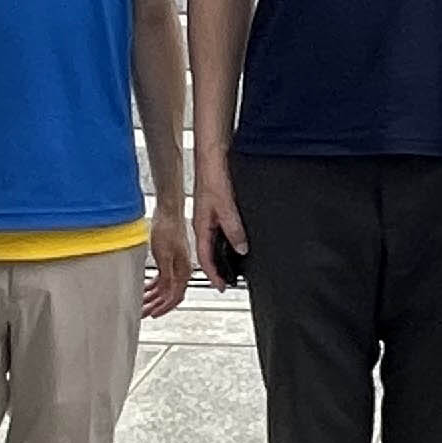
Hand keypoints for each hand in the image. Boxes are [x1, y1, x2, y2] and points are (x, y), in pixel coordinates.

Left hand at [143, 208, 195, 320]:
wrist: (167, 212)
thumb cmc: (168, 228)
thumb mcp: (164, 255)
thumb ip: (166, 275)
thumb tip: (166, 292)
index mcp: (183, 270)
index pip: (175, 296)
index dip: (164, 308)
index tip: (153, 314)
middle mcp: (181, 270)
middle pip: (169, 295)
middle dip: (155, 305)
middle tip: (143, 312)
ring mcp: (175, 265)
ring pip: (164, 288)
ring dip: (152, 297)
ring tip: (141, 303)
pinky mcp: (168, 259)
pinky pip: (161, 279)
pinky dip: (153, 286)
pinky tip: (144, 289)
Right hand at [195, 158, 249, 288]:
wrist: (213, 156)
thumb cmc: (212, 176)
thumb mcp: (225, 206)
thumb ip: (233, 228)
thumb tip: (241, 248)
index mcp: (200, 226)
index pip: (205, 258)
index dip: (214, 274)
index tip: (223, 286)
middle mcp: (203, 223)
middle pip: (209, 252)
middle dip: (218, 268)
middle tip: (230, 279)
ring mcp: (210, 215)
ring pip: (216, 241)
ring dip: (224, 253)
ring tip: (235, 264)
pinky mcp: (217, 207)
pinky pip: (222, 229)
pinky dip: (229, 239)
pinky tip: (239, 239)